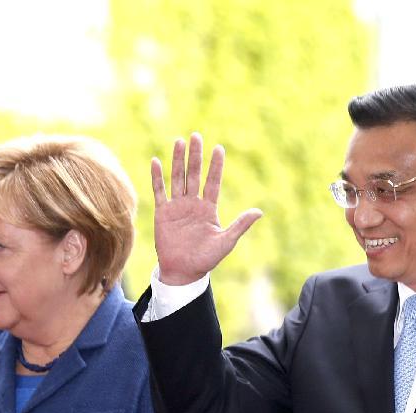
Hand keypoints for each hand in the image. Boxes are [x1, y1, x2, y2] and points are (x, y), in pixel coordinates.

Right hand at [151, 133, 262, 285]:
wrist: (183, 271)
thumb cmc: (206, 259)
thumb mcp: (226, 241)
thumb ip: (240, 225)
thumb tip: (259, 212)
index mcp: (209, 209)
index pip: (213, 182)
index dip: (215, 166)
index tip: (219, 149)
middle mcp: (193, 204)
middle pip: (194, 175)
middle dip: (195, 156)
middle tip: (196, 136)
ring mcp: (177, 207)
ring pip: (177, 178)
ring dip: (178, 161)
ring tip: (179, 142)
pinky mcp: (163, 213)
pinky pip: (159, 191)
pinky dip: (157, 177)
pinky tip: (156, 161)